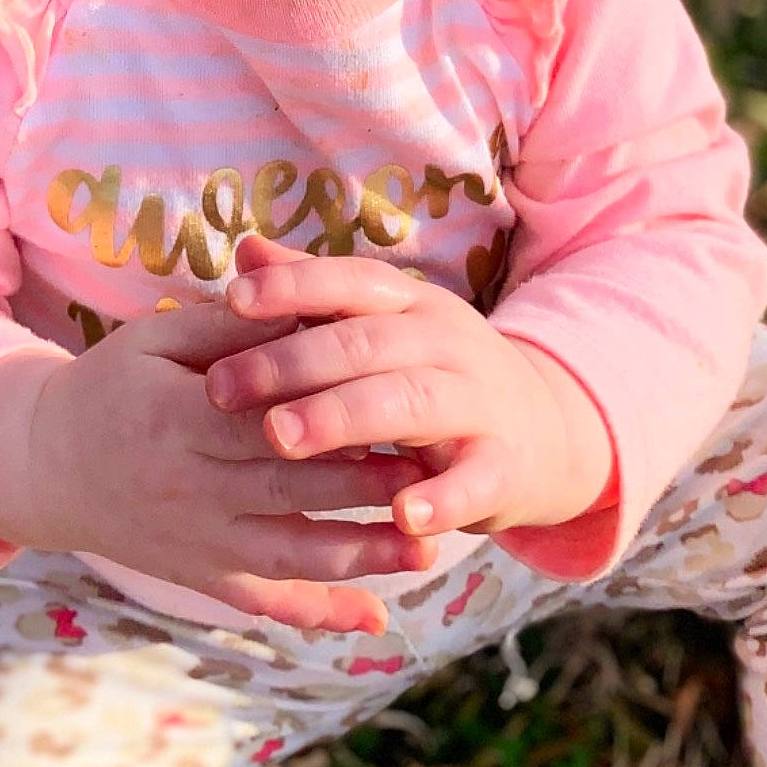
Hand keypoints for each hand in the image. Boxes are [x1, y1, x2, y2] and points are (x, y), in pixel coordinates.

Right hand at [0, 299, 439, 633]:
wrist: (46, 465)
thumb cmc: (112, 386)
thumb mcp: (155, 340)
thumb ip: (229, 327)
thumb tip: (304, 308)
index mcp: (175, 417)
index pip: (264, 417)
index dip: (331, 413)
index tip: (397, 402)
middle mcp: (186, 486)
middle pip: (288, 487)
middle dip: (365, 484)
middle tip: (436, 471)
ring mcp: (193, 541)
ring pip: (289, 556)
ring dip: (360, 555)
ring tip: (428, 547)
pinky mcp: (199, 576)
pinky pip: (264, 602)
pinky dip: (319, 615)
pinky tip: (376, 617)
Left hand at [205, 237, 613, 538]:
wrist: (544, 430)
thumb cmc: (430, 375)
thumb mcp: (380, 325)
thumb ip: (314, 294)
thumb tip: (245, 250)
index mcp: (410, 303)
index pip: (349, 279)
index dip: (292, 286)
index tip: (233, 298)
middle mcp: (445, 342)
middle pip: (364, 342)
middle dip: (290, 363)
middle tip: (221, 388)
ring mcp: (479, 402)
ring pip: (408, 401)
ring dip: (342, 418)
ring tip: (281, 438)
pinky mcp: (504, 466)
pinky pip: (474, 480)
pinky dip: (442, 498)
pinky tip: (402, 515)